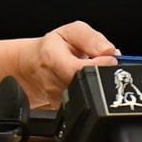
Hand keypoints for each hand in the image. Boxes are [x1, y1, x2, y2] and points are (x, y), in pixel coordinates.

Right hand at [0, 21, 119, 109]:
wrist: (31, 66)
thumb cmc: (52, 48)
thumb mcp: (70, 32)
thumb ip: (91, 38)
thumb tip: (109, 50)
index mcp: (52, 58)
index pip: (82, 69)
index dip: (101, 64)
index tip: (110, 57)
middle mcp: (52, 82)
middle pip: (88, 85)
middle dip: (102, 75)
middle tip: (102, 63)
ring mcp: (56, 98)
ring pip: (88, 96)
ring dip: (97, 84)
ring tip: (90, 71)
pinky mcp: (61, 110)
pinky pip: (84, 104)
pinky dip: (90, 94)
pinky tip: (85, 83)